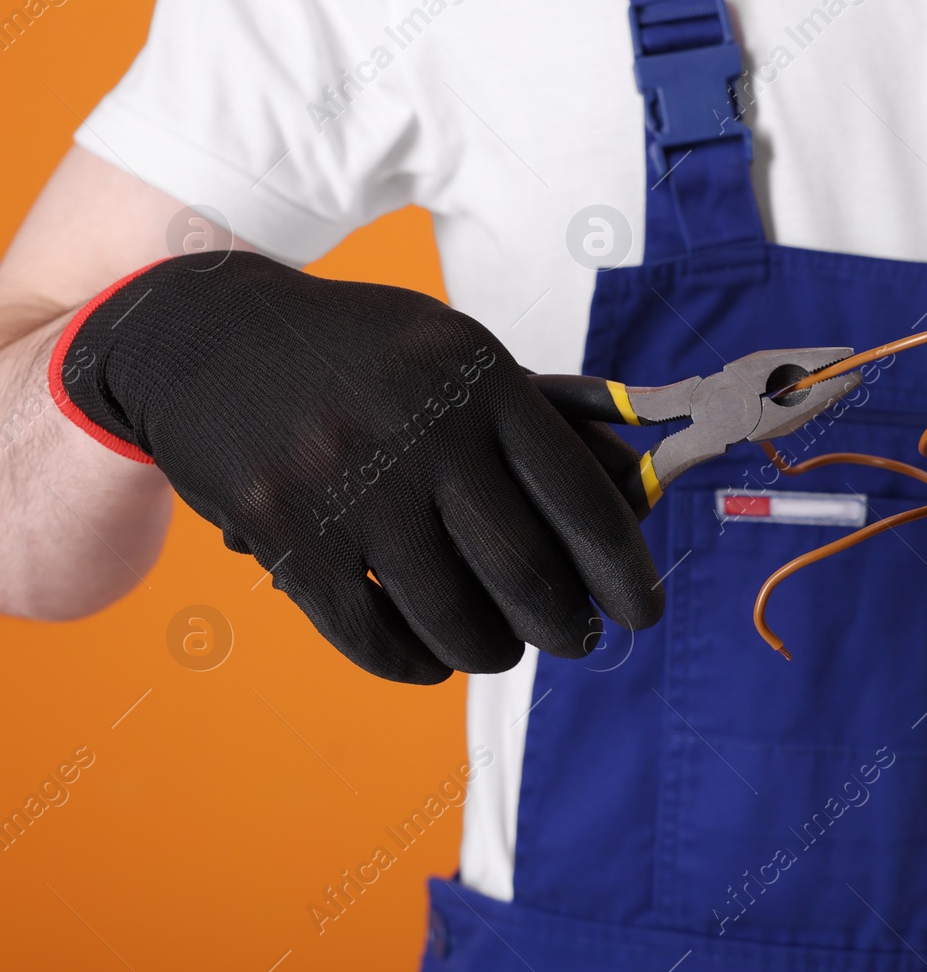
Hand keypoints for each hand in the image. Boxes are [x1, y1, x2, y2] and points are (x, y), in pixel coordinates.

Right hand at [53, 252, 662, 682]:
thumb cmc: (364, 354)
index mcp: (480, 380)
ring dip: (493, 652)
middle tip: (576, 639)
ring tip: (502, 649)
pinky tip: (432, 660)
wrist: (207, 336)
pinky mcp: (286, 532)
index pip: (580, 496)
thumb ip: (542, 418)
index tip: (643, 611)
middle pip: (525, 571)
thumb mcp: (455, 351)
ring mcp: (350, 483)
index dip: (623, 569)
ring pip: (453, 618)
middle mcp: (423, 430)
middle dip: (565, 625)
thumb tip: (635, 488)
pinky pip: (371, 636)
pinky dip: (413, 664)